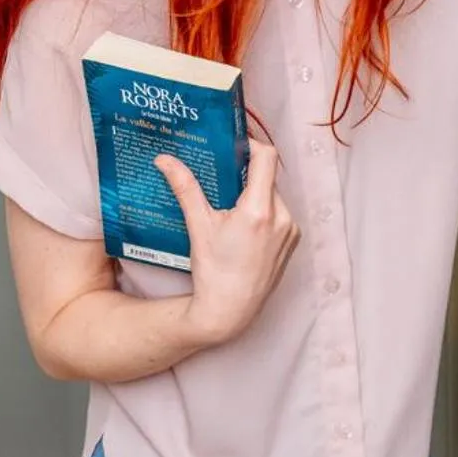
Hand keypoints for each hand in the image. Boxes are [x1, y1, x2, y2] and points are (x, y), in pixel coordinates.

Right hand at [163, 140, 300, 347]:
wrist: (230, 310)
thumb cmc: (213, 271)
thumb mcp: (198, 225)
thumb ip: (185, 188)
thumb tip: (165, 159)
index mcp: (259, 209)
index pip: (266, 157)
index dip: (251, 146)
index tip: (234, 146)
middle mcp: (282, 217)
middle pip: (267, 178)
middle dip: (246, 176)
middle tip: (223, 178)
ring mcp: (291, 231)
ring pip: (273, 197)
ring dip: (255, 196)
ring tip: (231, 207)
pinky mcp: (292, 242)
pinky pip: (281, 215)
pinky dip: (265, 213)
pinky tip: (245, 228)